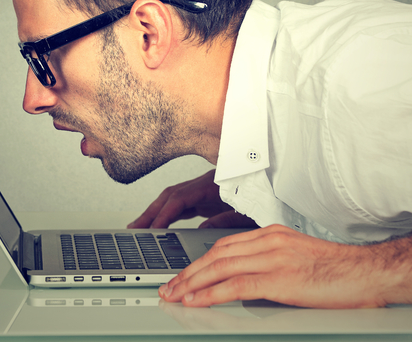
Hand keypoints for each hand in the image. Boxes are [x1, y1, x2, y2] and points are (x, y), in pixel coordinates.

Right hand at [127, 170, 256, 228]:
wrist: (277, 181)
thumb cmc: (268, 195)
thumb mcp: (250, 212)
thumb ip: (226, 220)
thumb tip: (202, 230)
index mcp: (214, 185)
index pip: (180, 199)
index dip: (163, 215)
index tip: (151, 230)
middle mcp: (206, 183)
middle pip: (170, 195)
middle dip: (150, 212)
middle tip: (133, 229)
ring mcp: (204, 188)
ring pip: (172, 198)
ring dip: (155, 211)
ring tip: (139, 227)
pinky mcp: (206, 194)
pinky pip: (180, 202)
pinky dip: (167, 212)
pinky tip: (160, 224)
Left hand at [158, 224, 386, 308]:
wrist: (367, 273)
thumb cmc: (338, 270)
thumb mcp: (298, 257)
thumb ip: (272, 262)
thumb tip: (248, 281)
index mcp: (272, 234)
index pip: (224, 244)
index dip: (200, 260)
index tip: (184, 274)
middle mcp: (269, 241)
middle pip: (216, 254)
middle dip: (188, 272)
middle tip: (169, 286)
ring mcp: (273, 258)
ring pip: (220, 267)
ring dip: (192, 283)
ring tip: (175, 295)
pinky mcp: (280, 278)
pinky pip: (236, 286)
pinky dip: (211, 294)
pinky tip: (196, 301)